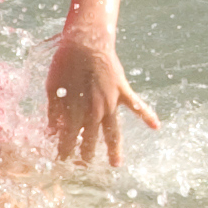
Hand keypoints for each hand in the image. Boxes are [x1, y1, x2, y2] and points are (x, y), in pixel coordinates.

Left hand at [47, 29, 157, 167]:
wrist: (84, 42)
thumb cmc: (64, 63)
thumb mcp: (52, 88)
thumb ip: (54, 111)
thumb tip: (52, 131)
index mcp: (75, 112)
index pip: (69, 139)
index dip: (65, 151)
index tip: (61, 160)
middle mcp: (94, 111)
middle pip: (91, 140)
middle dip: (86, 154)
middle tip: (83, 165)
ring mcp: (111, 102)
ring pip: (113, 131)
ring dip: (114, 149)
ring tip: (116, 163)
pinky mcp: (122, 91)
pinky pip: (137, 106)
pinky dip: (147, 116)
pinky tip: (156, 127)